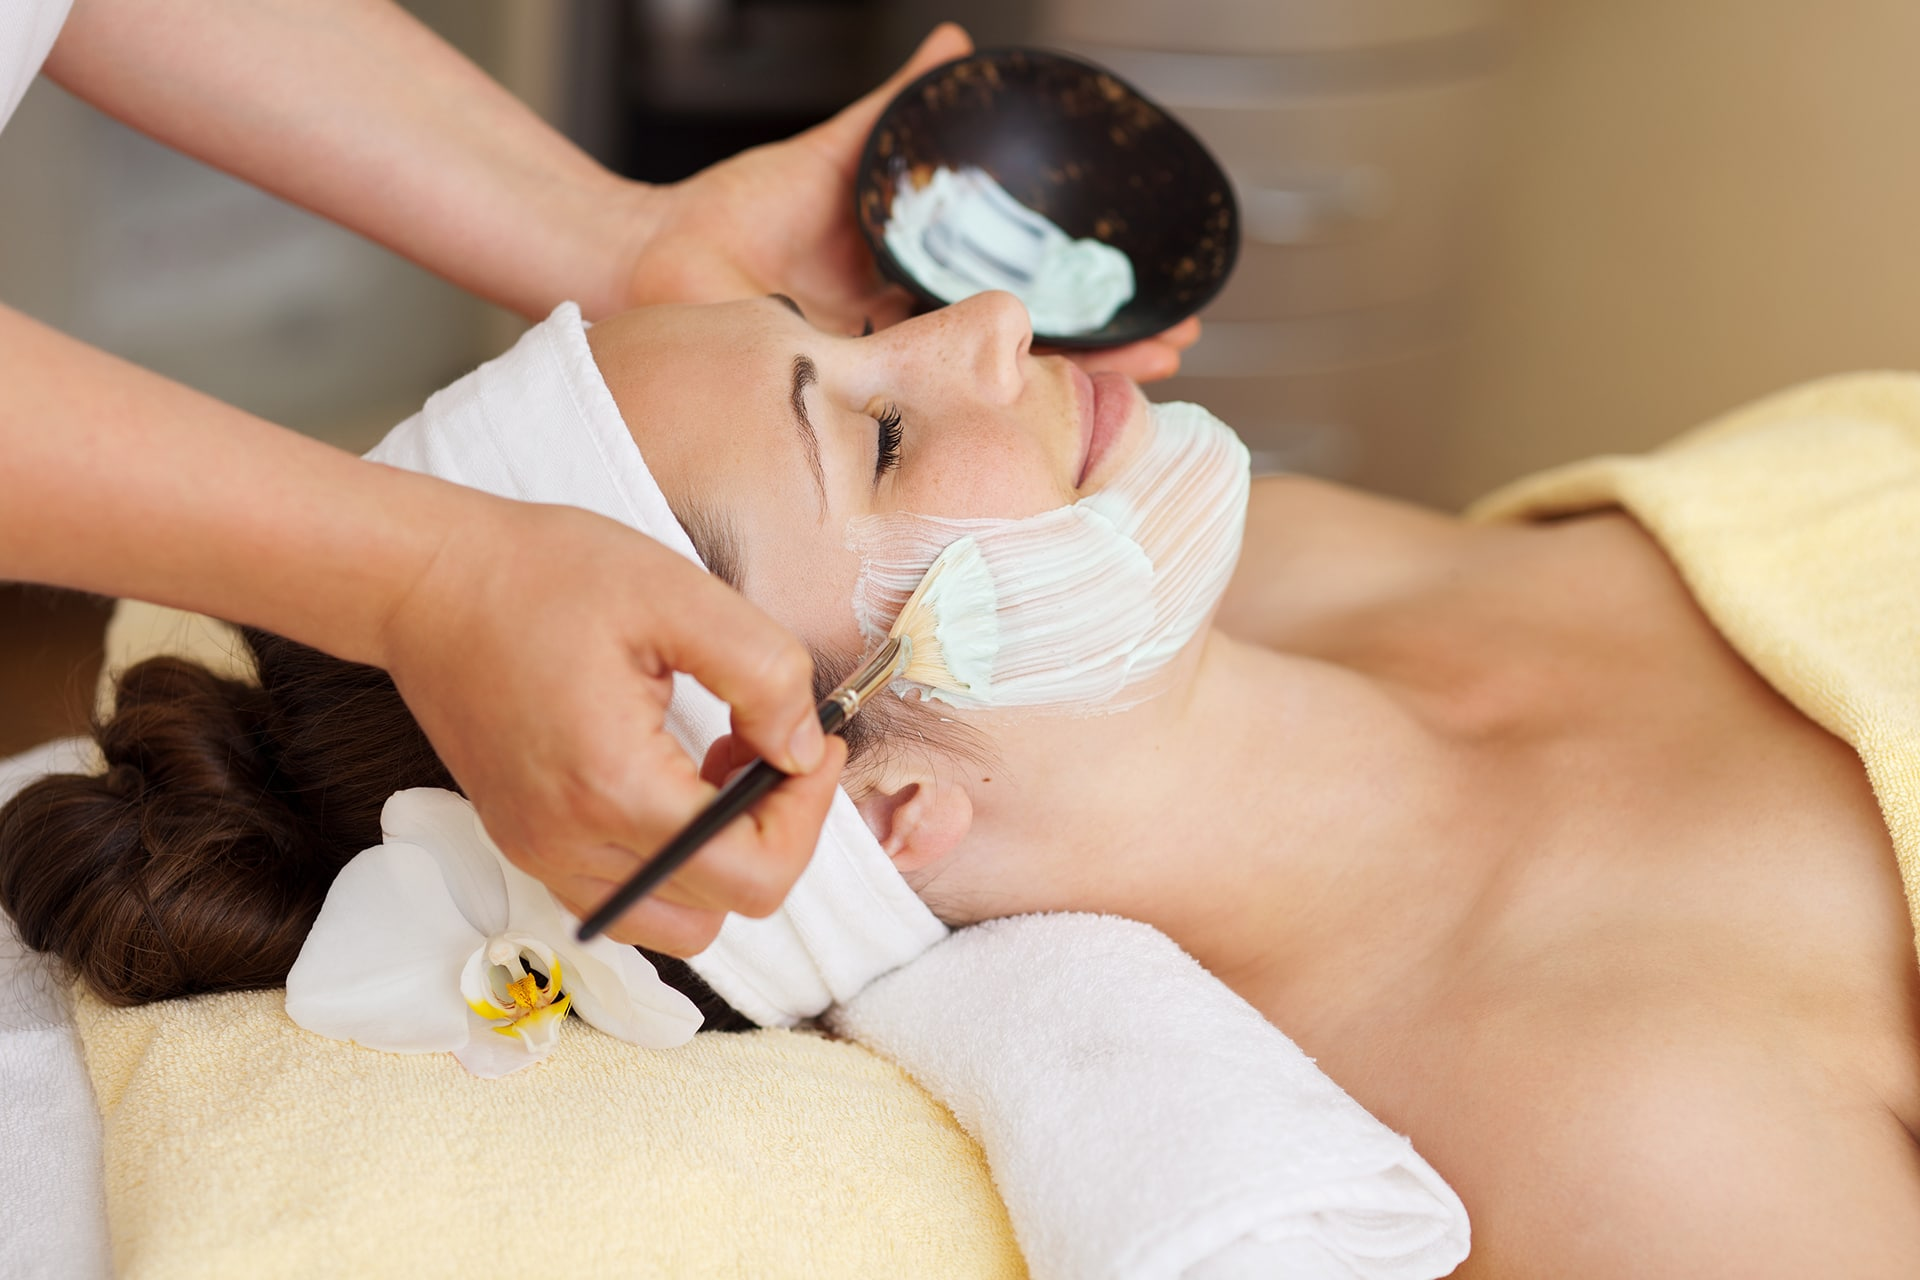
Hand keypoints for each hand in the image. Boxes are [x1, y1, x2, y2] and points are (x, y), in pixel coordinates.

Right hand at [380, 495, 846, 955]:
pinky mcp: (528, 843)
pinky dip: (673, 862)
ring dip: (725, 860)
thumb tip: (800, 748)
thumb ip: (764, 674)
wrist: (427, 582)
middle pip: (724, 908)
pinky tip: (674, 782)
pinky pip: (626, 897)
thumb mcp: (679, 595)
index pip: (752, 874)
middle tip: (778, 749)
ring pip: (676, 922)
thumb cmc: (541, 575)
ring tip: (721, 770)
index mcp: (614, 786)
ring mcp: (541, 853)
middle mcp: (570, 842)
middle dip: (777, 831)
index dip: (808, 815)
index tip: (814, 746)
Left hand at [622, 24, 1200, 383]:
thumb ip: (894, 113)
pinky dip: (981, 412)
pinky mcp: (851, 396)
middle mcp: (911, 336)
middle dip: (1108, 349)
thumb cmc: (728, 217)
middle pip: (1030, 349)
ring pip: (990, 386)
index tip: (1156, 299)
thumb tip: (956, 48)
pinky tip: (1045, 412)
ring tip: (1144, 376)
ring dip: (1071, 384)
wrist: (652, 262)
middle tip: (1177, 343)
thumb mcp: (832, 157)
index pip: (1023, 297)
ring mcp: (886, 372)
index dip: (1090, 301)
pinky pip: (922, 408)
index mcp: (917, 286)